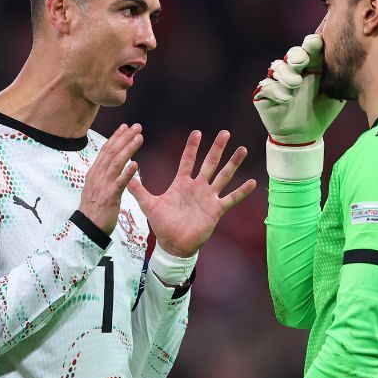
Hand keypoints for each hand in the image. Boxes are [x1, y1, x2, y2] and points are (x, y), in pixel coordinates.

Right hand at [79, 123, 142, 233]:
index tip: (125, 127)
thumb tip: (108, 164)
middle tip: (137, 126)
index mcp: (94, 172)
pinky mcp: (110, 197)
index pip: (105, 150)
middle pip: (111, 152)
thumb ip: (102, 175)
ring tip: (139, 138)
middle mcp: (98, 175)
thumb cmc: (94, 209)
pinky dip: (127, 172)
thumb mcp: (95, 187)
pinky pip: (119, 183)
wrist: (87, 227)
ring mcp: (103, 185)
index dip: (116, 137)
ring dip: (128, 149)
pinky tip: (136, 164)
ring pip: (116, 163)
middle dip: (124, 137)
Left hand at [127, 130, 255, 257]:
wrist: (174, 245)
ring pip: (223, 176)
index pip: (188, 160)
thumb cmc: (163, 225)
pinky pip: (231, 199)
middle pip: (209, 163)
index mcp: (182, 184)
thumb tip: (125, 175)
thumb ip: (138, 189)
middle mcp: (197, 187)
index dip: (192, 147)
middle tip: (225, 132)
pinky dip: (241, 192)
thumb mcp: (149, 204)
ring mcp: (208, 197)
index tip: (197, 132)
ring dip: (233, 163)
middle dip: (217, 148)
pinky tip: (252, 182)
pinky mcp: (216, 210)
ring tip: (242, 149)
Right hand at [252, 34, 346, 145]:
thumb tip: (352, 61)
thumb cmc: (322, 111)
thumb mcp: (336, 94)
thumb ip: (342, 78)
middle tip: (301, 62)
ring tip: (295, 84)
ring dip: (286, 74)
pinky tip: (287, 99)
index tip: (316, 42)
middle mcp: (294, 69)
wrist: (304, 135)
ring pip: (277, 67)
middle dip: (296, 55)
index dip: (312, 43)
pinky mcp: (265, 93)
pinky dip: (277, 91)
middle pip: (292, 53)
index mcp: (312, 65)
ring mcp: (278, 80)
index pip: (310, 48)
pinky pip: (267, 86)